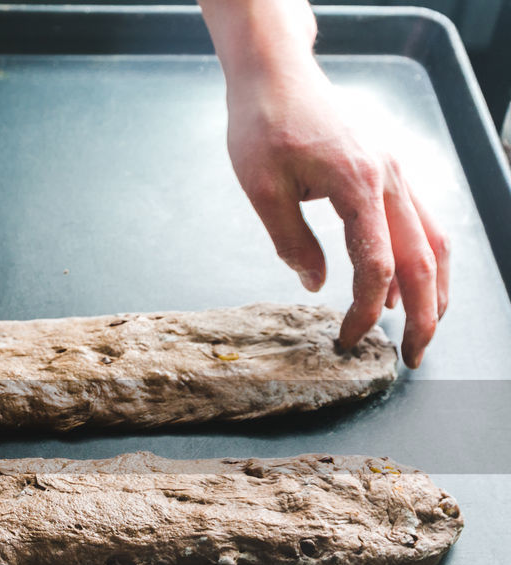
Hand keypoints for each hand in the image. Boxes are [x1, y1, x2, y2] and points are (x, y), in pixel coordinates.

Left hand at [224, 56, 447, 368]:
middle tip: (412, 356)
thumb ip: (291, 242)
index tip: (348, 338)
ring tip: (418, 329)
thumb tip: (316, 286)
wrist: (276, 75)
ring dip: (432, 289)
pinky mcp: (389, 171)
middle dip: (424, 314)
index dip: (366, 309)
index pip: (377, 263)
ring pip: (434, 240)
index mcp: (359, 184)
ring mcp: (395, 172)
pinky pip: (419, 222)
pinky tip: (398, 288)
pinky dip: (418, 260)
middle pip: (423, 259)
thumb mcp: (262, 189)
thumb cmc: (263, 124)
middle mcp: (389, 178)